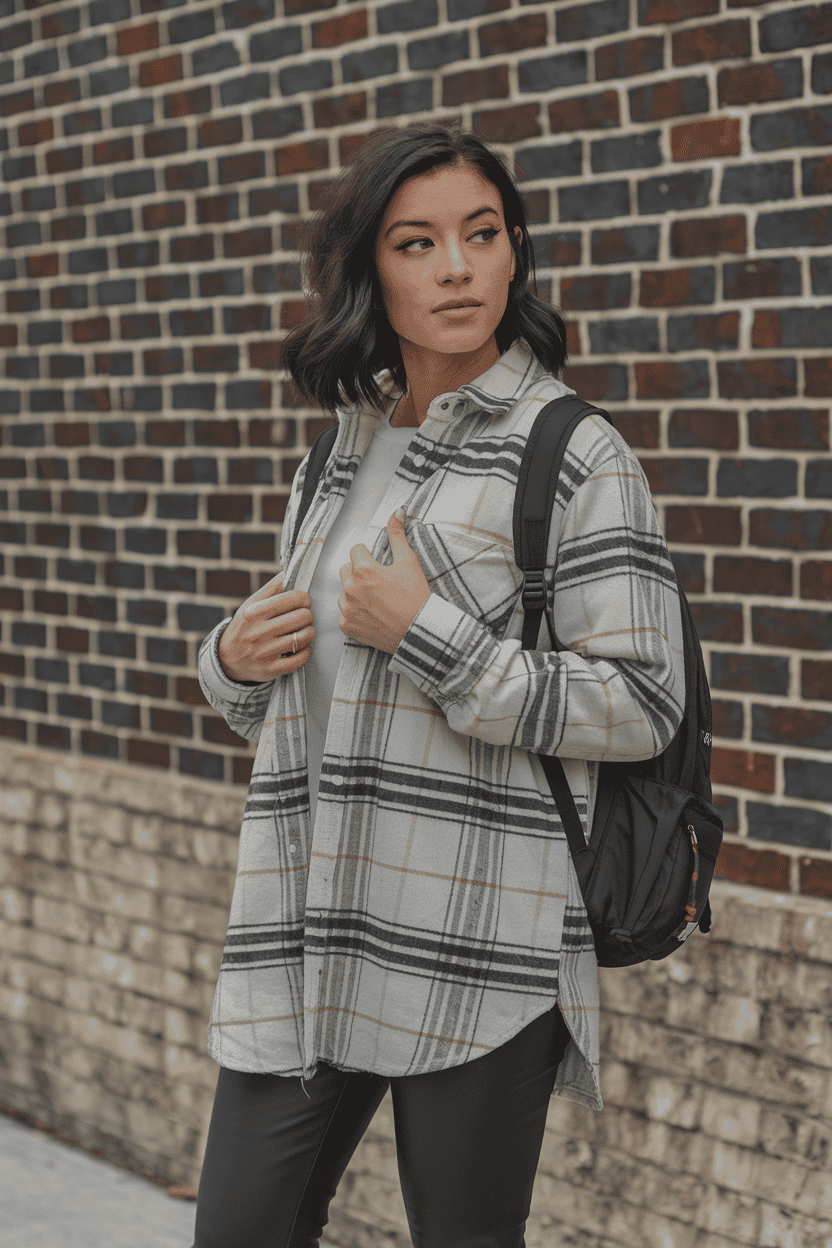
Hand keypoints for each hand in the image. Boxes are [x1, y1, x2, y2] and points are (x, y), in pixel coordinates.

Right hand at [218, 574, 314, 681]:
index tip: (304, 601)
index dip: (305, 598)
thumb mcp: (252, 604)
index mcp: (254, 611)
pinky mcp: (270, 669)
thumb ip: (272, 588)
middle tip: (303, 618)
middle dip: (308, 616)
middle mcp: (258, 631)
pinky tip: (301, 647)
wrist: (227, 658)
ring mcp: (264, 652)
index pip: (292, 598)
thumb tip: (290, 572)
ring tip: (304, 631)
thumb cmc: (246, 626)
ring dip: (309, 633)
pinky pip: (301, 658)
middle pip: (302, 617)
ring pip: (304, 637)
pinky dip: (306, 651)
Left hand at [338, 509, 430, 653]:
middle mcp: (350, 588)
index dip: (369, 556)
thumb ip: (397, 535)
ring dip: (355, 593)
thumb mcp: (409, 562)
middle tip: (379, 584)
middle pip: (346, 570)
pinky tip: (372, 615)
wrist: (419, 633)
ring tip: (377, 601)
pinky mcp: (347, 626)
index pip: (355, 550)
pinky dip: (355, 614)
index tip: (380, 566)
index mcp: (363, 569)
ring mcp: (347, 608)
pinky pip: (345, 614)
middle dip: (359, 573)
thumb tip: (396, 511)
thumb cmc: (416, 597)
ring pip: (344, 592)